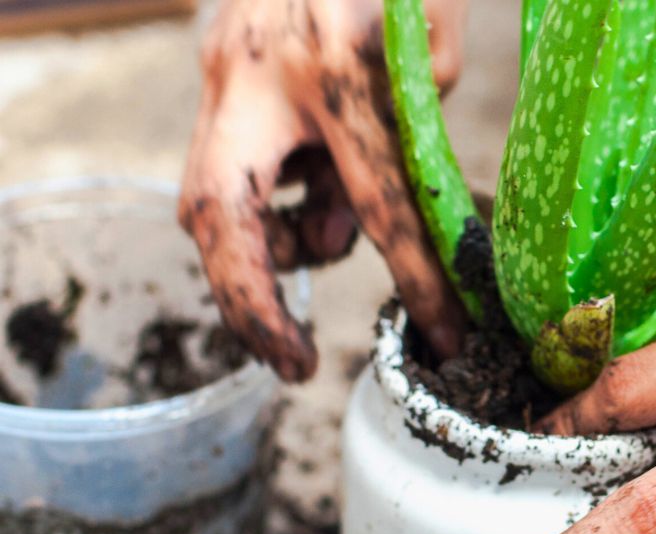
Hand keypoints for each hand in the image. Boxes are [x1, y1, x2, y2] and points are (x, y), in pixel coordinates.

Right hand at [179, 0, 467, 380]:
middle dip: (250, 303)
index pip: (379, 200)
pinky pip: (224, 159)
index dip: (415, 278)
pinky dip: (265, 196)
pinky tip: (305, 184)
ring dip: (263, 241)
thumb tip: (343, 228)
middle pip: (220, 216)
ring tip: (323, 230)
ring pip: (210, 194)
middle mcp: (260, 68)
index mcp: (343, 61)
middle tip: (293, 362)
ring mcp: (221, 64)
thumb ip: (401, 141)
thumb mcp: (433, 47)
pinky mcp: (211, 61)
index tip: (445, 336)